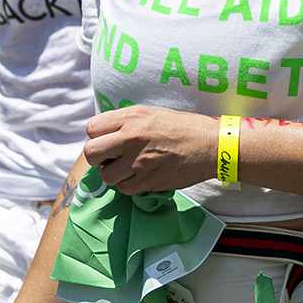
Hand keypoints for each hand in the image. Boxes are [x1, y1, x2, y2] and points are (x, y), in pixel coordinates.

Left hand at [83, 105, 217, 194]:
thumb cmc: (184, 127)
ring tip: (129, 168)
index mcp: (131, 117)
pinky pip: (124, 189)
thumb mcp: (152, 113)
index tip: (108, 141)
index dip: (97, 137)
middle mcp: (131, 137)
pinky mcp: (148, 180)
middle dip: (98, 158)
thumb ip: (127, 121)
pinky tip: (141, 176)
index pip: (92, 129)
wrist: (211, 145)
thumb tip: (106, 133)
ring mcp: (139, 161)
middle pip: (92, 153)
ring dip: (115, 174)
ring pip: (106, 176)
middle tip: (111, 158)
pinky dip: (129, 185)